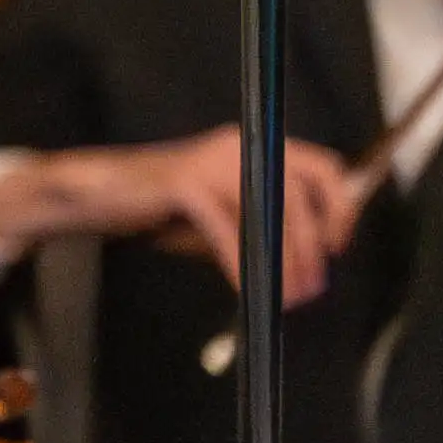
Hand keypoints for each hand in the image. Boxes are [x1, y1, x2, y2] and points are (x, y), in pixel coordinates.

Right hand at [22, 128, 355, 297]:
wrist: (103, 190)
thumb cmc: (170, 207)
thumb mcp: (230, 206)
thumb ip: (268, 215)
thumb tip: (318, 251)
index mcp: (255, 146)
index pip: (323, 166)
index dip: (339, 208)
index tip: (337, 248)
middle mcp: (238, 146)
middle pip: (297, 195)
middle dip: (310, 248)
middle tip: (313, 288)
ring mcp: (210, 161)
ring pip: (266, 213)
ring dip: (282, 261)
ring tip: (286, 296)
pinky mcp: (184, 182)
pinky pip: (227, 230)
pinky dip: (240, 263)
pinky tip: (245, 287)